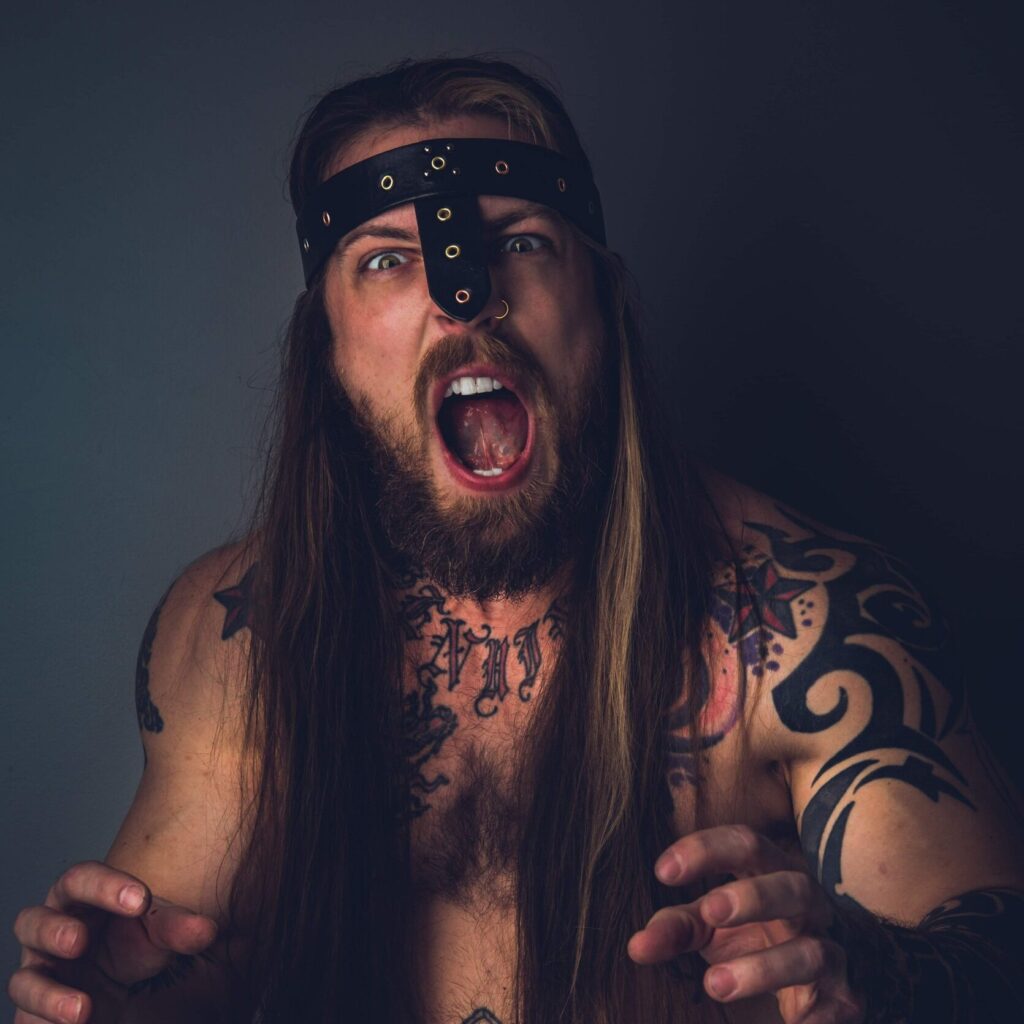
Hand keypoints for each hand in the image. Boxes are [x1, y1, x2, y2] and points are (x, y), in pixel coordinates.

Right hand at [9, 860, 217, 1023]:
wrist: (130, 998)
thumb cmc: (138, 950)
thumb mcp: (161, 935)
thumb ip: (179, 928)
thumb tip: (207, 929)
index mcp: (81, 902)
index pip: (81, 880)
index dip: (105, 886)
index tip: (140, 899)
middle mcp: (50, 935)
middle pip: (32, 921)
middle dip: (53, 930)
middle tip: (80, 940)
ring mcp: (39, 978)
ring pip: (22, 981)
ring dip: (48, 994)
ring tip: (83, 1008)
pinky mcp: (36, 1017)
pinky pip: (26, 1022)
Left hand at [627, 825, 865, 1023]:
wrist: (826, 975)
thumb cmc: (756, 934)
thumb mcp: (712, 927)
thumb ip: (676, 928)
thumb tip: (636, 946)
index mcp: (771, 871)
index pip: (745, 843)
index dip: (706, 850)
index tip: (663, 871)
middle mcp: (808, 904)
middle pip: (791, 885)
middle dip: (753, 897)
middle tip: (709, 912)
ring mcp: (832, 949)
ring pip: (811, 951)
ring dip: (763, 968)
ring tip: (714, 985)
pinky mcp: (846, 997)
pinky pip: (835, 1005)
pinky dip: (811, 1017)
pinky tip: (790, 1023)